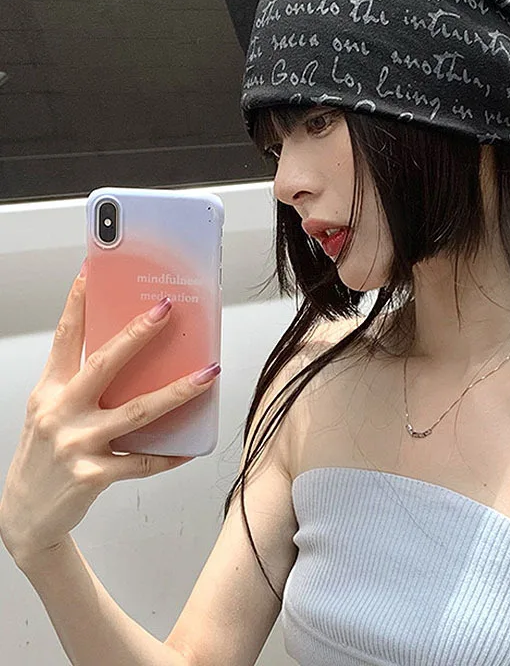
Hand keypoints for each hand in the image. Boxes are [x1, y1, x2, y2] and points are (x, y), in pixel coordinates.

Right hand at [0, 266, 219, 566]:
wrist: (25, 514)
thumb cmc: (44, 453)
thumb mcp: (51, 411)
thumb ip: (81, 383)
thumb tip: (130, 352)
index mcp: (50, 390)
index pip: (65, 338)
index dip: (77, 303)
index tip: (92, 272)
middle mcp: (60, 412)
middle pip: (105, 364)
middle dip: (137, 334)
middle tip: (166, 309)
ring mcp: (76, 444)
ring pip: (137, 412)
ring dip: (178, 391)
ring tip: (208, 373)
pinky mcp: (92, 475)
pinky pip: (142, 462)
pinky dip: (169, 455)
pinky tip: (190, 447)